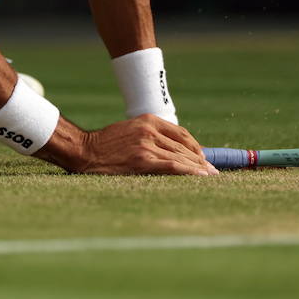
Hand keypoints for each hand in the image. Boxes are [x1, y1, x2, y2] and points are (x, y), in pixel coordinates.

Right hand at [39, 114, 218, 175]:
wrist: (85, 151)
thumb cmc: (106, 144)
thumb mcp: (130, 131)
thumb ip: (150, 136)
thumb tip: (173, 150)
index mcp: (148, 121)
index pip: (181, 134)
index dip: (195, 147)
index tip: (204, 158)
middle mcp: (150, 130)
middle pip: (184, 147)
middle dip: (200, 160)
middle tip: (213, 172)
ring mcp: (147, 145)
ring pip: (181, 157)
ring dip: (199, 169)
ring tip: (210, 177)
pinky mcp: (143, 160)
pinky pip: (173, 166)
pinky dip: (190, 172)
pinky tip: (200, 177)